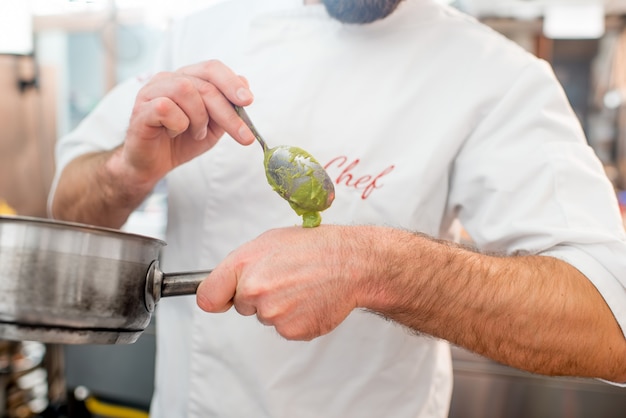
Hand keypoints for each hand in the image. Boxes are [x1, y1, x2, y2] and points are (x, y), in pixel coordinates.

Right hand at [117, 59, 255, 185]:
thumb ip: (227, 107)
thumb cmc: (181, 141)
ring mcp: (151, 92)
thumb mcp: (213, 126)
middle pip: (204, 84)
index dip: (231, 82)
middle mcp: (168, 79)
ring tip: (197, 133)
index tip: (248, 101)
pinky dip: (178, 125)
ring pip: (186, 91)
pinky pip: (166, 108)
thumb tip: (244, 82)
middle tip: (243, 135)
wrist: (153, 165)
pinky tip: (173, 133)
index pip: (212, 68)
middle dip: (227, 112)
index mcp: (186, 78)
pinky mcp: (141, 109)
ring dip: (199, 118)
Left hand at [196, 226, 363, 339]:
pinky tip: (310, 300)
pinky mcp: (291, 330)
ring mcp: (273, 313)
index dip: (218, 297)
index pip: (208, 296)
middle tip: (284, 278)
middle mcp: (254, 290)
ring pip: (266, 317)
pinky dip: (297, 318)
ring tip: (301, 286)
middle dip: (257, 296)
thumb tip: (227, 283)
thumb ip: (242, 264)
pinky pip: (285, 328)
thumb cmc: (314, 247)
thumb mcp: (270, 241)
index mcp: (244, 265)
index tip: (224, 299)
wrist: (350, 263)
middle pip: (242, 305)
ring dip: (280, 307)